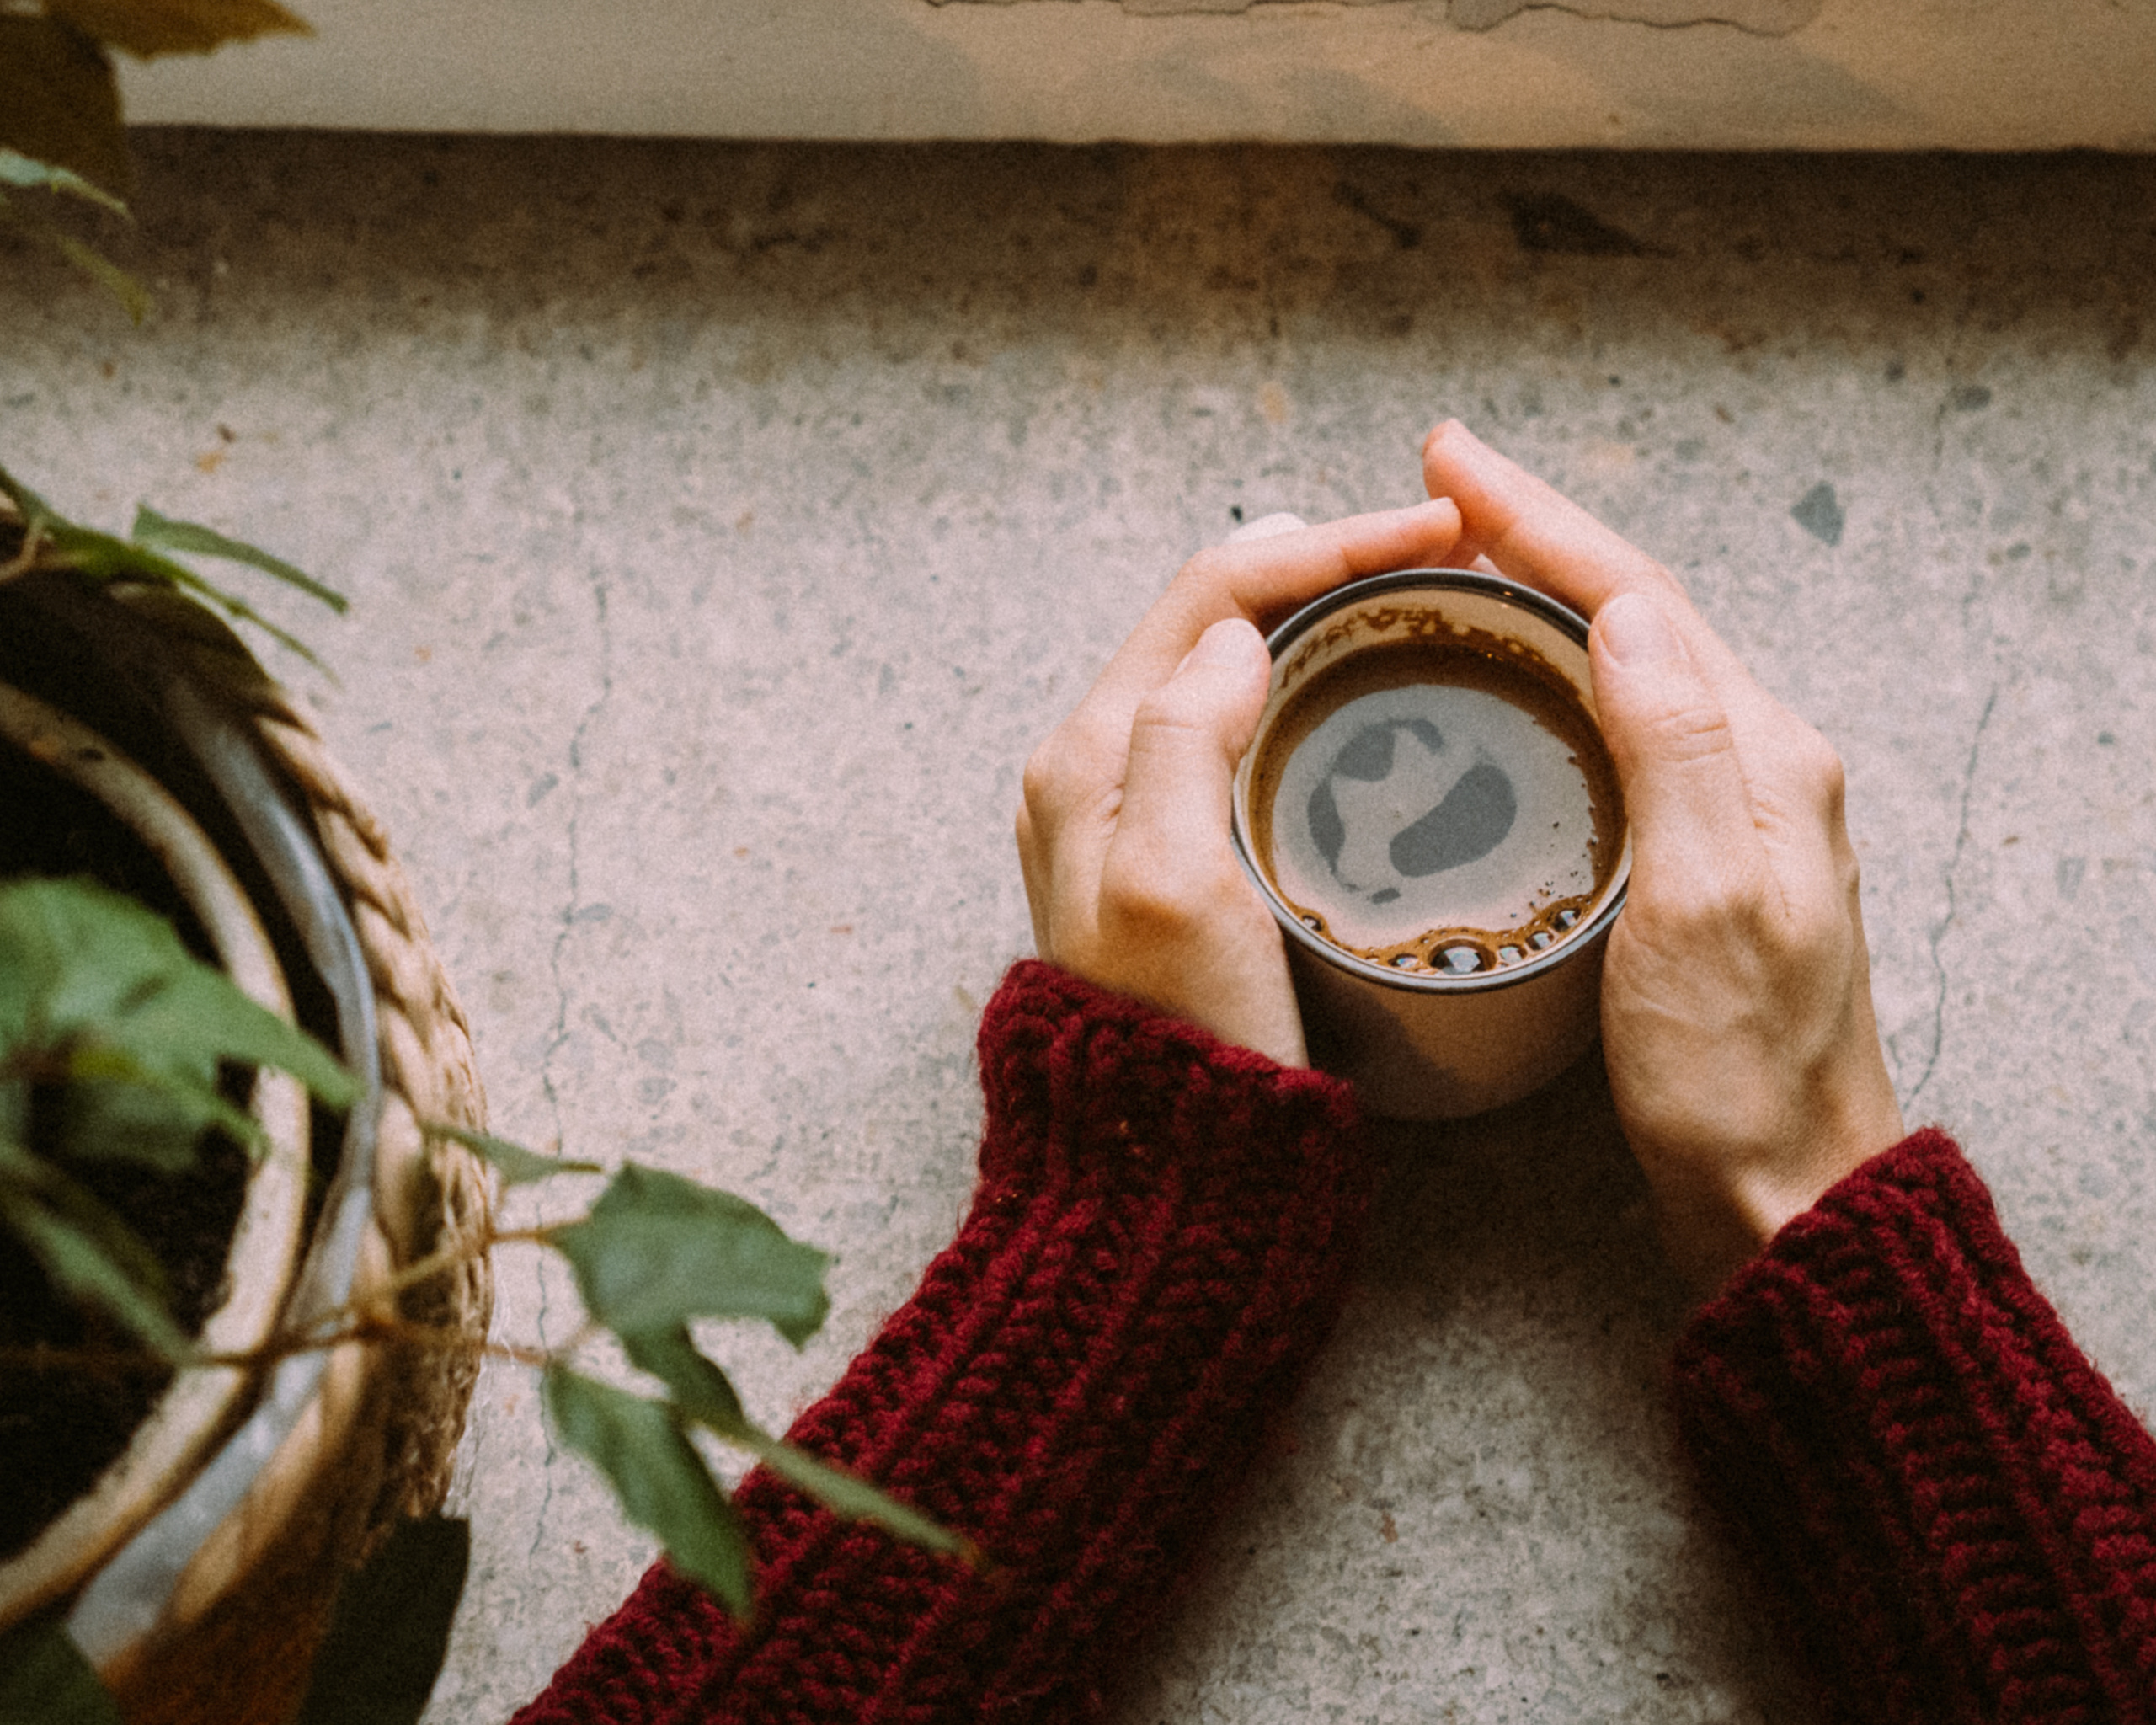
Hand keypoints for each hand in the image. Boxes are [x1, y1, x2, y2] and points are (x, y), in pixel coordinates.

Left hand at [1017, 501, 1463, 1066]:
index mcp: (1091, 756)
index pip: (1212, 593)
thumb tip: (1240, 633)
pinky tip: (1372, 694)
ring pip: (1233, 671)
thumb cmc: (1181, 1039)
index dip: (1330, 544)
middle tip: (1442, 552)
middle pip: (1219, 617)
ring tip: (1421, 599)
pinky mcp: (1182, 857)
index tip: (1440, 529)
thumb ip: (1183, 741)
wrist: (1168, 1172)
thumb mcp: (1172, 887)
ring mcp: (1138, 813)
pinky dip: (1312, 689)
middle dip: (1329, 565)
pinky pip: (1244, 732)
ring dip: (1322, 619)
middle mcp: (1102, 769)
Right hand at [1422, 422, 1905, 1287]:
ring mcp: (1731, 810)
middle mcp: (1757, 763)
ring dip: (1544, 592)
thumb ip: (1673, 750)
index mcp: (1762, 756)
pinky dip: (1554, 674)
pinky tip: (1507, 679)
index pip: (1639, 600)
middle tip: (1439, 479)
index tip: (1449, 460)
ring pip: (1627, 663)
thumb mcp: (1701, 906)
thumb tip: (1626, 610)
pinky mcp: (1696, 858)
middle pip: (1637, 612)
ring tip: (1457, 552)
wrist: (1783, 1190)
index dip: (1539, 521)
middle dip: (1537, 533)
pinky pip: (1619, 725)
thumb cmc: (1736, 1072)